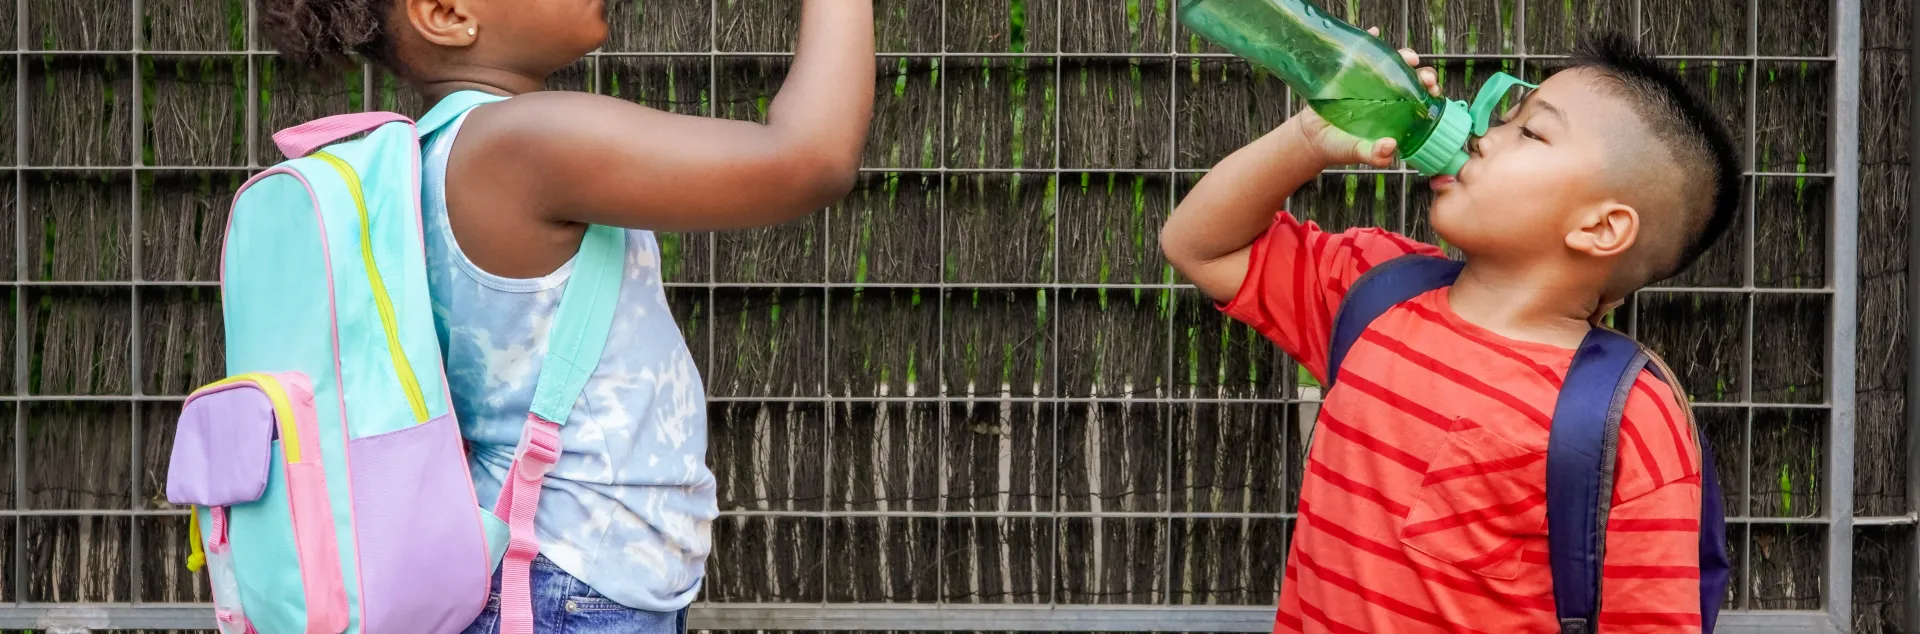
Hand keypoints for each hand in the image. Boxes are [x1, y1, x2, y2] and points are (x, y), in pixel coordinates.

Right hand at [1289, 27, 1439, 167]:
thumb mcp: (1358, 152)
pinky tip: (1373, 33)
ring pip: (1392, 63)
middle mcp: (1387, 94)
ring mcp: (1370, 81)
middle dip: (1422, 73)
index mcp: (1395, 113)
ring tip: (1406, 57)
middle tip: (1423, 76)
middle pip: (1411, 78)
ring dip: (1402, 55)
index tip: (1433, 90)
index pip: (1420, 99)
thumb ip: (1374, 154)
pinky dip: (1369, 40)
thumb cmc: (1340, 147)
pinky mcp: (1351, 72)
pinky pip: (1362, 53)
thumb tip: (1389, 147)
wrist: (1312, 137)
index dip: (1430, 92)